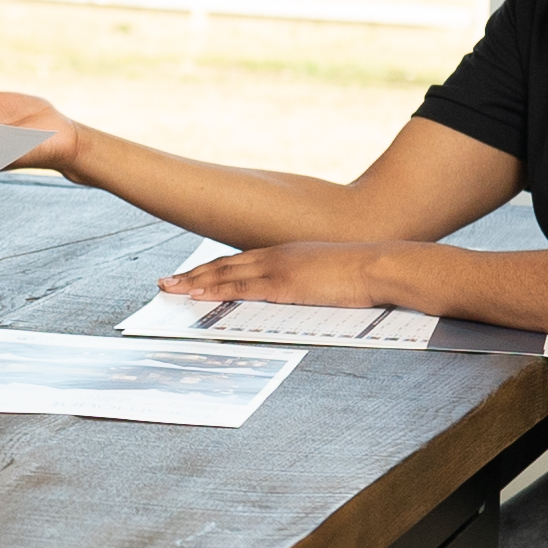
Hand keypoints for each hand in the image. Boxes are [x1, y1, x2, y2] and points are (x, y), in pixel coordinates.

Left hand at [161, 241, 394, 307]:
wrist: (381, 265)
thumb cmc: (363, 274)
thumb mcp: (329, 276)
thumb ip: (309, 282)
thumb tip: (302, 294)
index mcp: (287, 253)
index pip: (240, 261)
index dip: (213, 268)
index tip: (193, 275)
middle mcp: (276, 255)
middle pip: (224, 264)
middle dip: (193, 274)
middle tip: (166, 282)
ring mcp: (278, 268)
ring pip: (225, 274)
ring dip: (194, 281)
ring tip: (169, 288)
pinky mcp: (284, 284)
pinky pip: (241, 288)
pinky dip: (215, 290)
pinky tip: (196, 294)